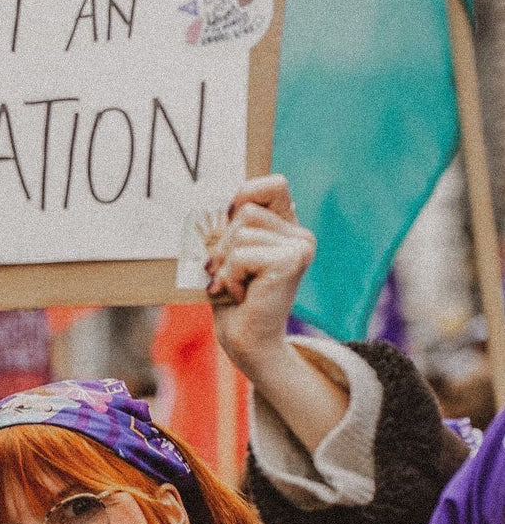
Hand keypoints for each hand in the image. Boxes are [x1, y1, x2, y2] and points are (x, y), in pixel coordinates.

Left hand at [206, 175, 315, 380]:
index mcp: (287, 226)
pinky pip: (241, 255)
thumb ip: (231, 225)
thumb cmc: (232, 296)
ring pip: (241, 234)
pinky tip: (242, 295)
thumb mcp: (227, 253)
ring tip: (237, 286)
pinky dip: (230, 277)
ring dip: (226, 265)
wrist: (246, 340)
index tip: (233, 222)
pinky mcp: (292, 261)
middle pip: (246, 211)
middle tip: (233, 274)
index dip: (246, 196)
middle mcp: (300, 234)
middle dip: (224, 245)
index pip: (273, 184)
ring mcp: (301, 246)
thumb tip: (222, 205)